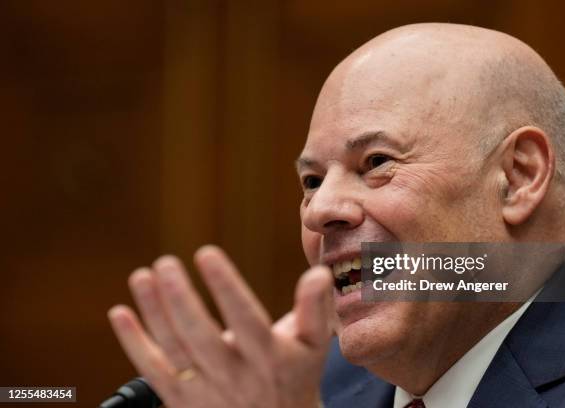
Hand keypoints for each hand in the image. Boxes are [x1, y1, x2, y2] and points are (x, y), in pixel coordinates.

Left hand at [108, 246, 333, 407]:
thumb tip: (318, 273)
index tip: (206, 254)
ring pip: (173, 351)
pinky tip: (120, 314)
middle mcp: (236, 376)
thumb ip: (314, 308)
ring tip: (142, 276)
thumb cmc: (295, 377)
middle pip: (200, 336)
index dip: (225, 286)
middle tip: (166, 262)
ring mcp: (206, 391)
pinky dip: (134, 343)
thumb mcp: (312, 346)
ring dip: (153, 312)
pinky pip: (153, 372)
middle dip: (180, 298)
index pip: (245, 318)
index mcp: (269, 357)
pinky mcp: (183, 401)